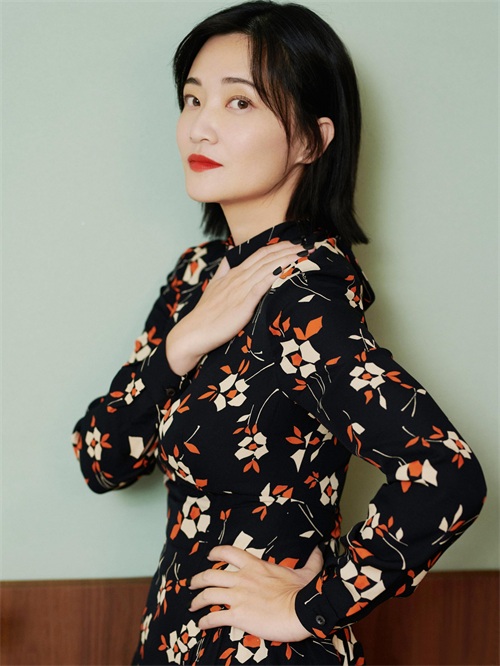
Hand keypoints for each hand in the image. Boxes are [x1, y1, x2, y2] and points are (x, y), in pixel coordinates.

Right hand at [165, 241, 306, 375]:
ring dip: (288, 259)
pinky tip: (288, 270)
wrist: (193, 333)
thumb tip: (228, 258)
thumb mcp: (213, 288)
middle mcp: (238, 278)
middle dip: (289, 250)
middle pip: (268, 258)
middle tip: (308, 246)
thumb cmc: (205, 314)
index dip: (279, 248)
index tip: (295, 245)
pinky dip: (276, 275)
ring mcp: (240, 290)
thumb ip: (223, 272)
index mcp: (233, 274)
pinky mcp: (242, 304)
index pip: (260, 254)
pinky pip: (262, 285)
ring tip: (305, 255)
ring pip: (268, 268)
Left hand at [189, 545, 323, 641]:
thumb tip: (319, 551)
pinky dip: (205, 621)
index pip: (229, 552)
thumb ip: (310, 561)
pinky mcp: (237, 615)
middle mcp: (242, 578)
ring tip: (192, 605)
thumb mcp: (306, 572)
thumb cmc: (303, 592)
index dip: (216, 553)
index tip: (210, 556)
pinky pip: (214, 617)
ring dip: (197, 600)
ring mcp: (238, 596)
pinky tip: (201, 624)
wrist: (301, 610)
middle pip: (210, 574)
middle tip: (192, 584)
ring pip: (207, 594)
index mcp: (255, 565)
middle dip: (198, 579)